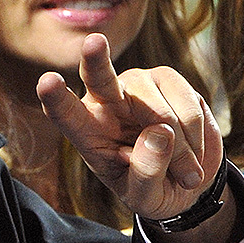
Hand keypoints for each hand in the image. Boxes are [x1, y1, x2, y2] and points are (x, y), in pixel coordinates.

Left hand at [37, 34, 223, 221]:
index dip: (57, 99)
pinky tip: (194, 151)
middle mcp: (109, 101)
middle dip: (97, 60)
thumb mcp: (145, 198)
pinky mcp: (170, 80)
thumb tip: (161, 132)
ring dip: (180, 148)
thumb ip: (146, 173)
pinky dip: (196, 135)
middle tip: (93, 44)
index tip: (47, 82)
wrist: (189, 181)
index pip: (67, 115)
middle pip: (99, 77)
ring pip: (159, 109)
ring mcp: (139, 86)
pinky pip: (187, 105)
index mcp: (89, 132)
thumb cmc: (155, 190)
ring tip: (187, 174)